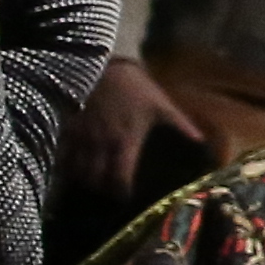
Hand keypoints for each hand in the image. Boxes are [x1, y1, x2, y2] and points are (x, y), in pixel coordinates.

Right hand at [58, 55, 188, 204]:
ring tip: (93, 185)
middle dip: (101, 190)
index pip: (120, 177)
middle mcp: (101, 144)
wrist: (107, 67)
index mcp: (126, 141)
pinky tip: (74, 170)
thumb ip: (182, 127)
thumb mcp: (163, 107)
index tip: (126, 198)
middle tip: (109, 193)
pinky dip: (67, 167)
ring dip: (84, 181)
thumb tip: (202, 144)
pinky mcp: (67, 129)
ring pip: (76, 171)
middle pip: (95, 179)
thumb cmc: (137, 89)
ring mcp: (81, 138)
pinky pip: (62, 156)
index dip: (121, 192)